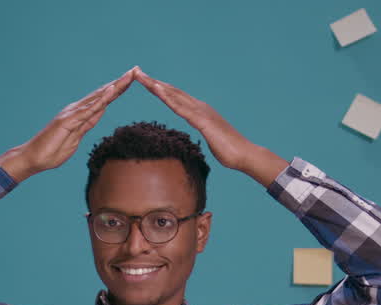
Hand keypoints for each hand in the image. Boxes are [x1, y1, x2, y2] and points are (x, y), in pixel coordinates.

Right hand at [0, 68, 136, 182]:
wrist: (34, 158)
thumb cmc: (52, 151)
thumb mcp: (75, 139)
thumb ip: (85, 126)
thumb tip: (94, 118)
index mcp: (80, 115)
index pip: (103, 101)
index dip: (117, 90)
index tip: (132, 81)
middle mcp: (76, 109)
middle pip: (103, 94)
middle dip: (120, 83)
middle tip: (136, 70)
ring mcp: (72, 114)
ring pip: (98, 98)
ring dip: (114, 87)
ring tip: (129, 76)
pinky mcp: (68, 121)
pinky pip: (88, 110)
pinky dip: (101, 100)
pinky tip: (112, 92)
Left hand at [133, 69, 285, 186]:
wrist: (244, 155)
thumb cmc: (229, 151)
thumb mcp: (210, 139)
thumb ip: (203, 133)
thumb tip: (197, 137)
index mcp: (200, 111)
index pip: (175, 97)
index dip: (160, 88)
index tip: (145, 81)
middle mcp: (200, 106)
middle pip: (172, 91)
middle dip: (153, 81)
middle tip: (136, 71)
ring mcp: (201, 112)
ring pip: (174, 95)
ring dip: (156, 85)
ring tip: (140, 76)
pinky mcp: (202, 121)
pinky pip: (181, 108)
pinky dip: (167, 97)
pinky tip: (156, 90)